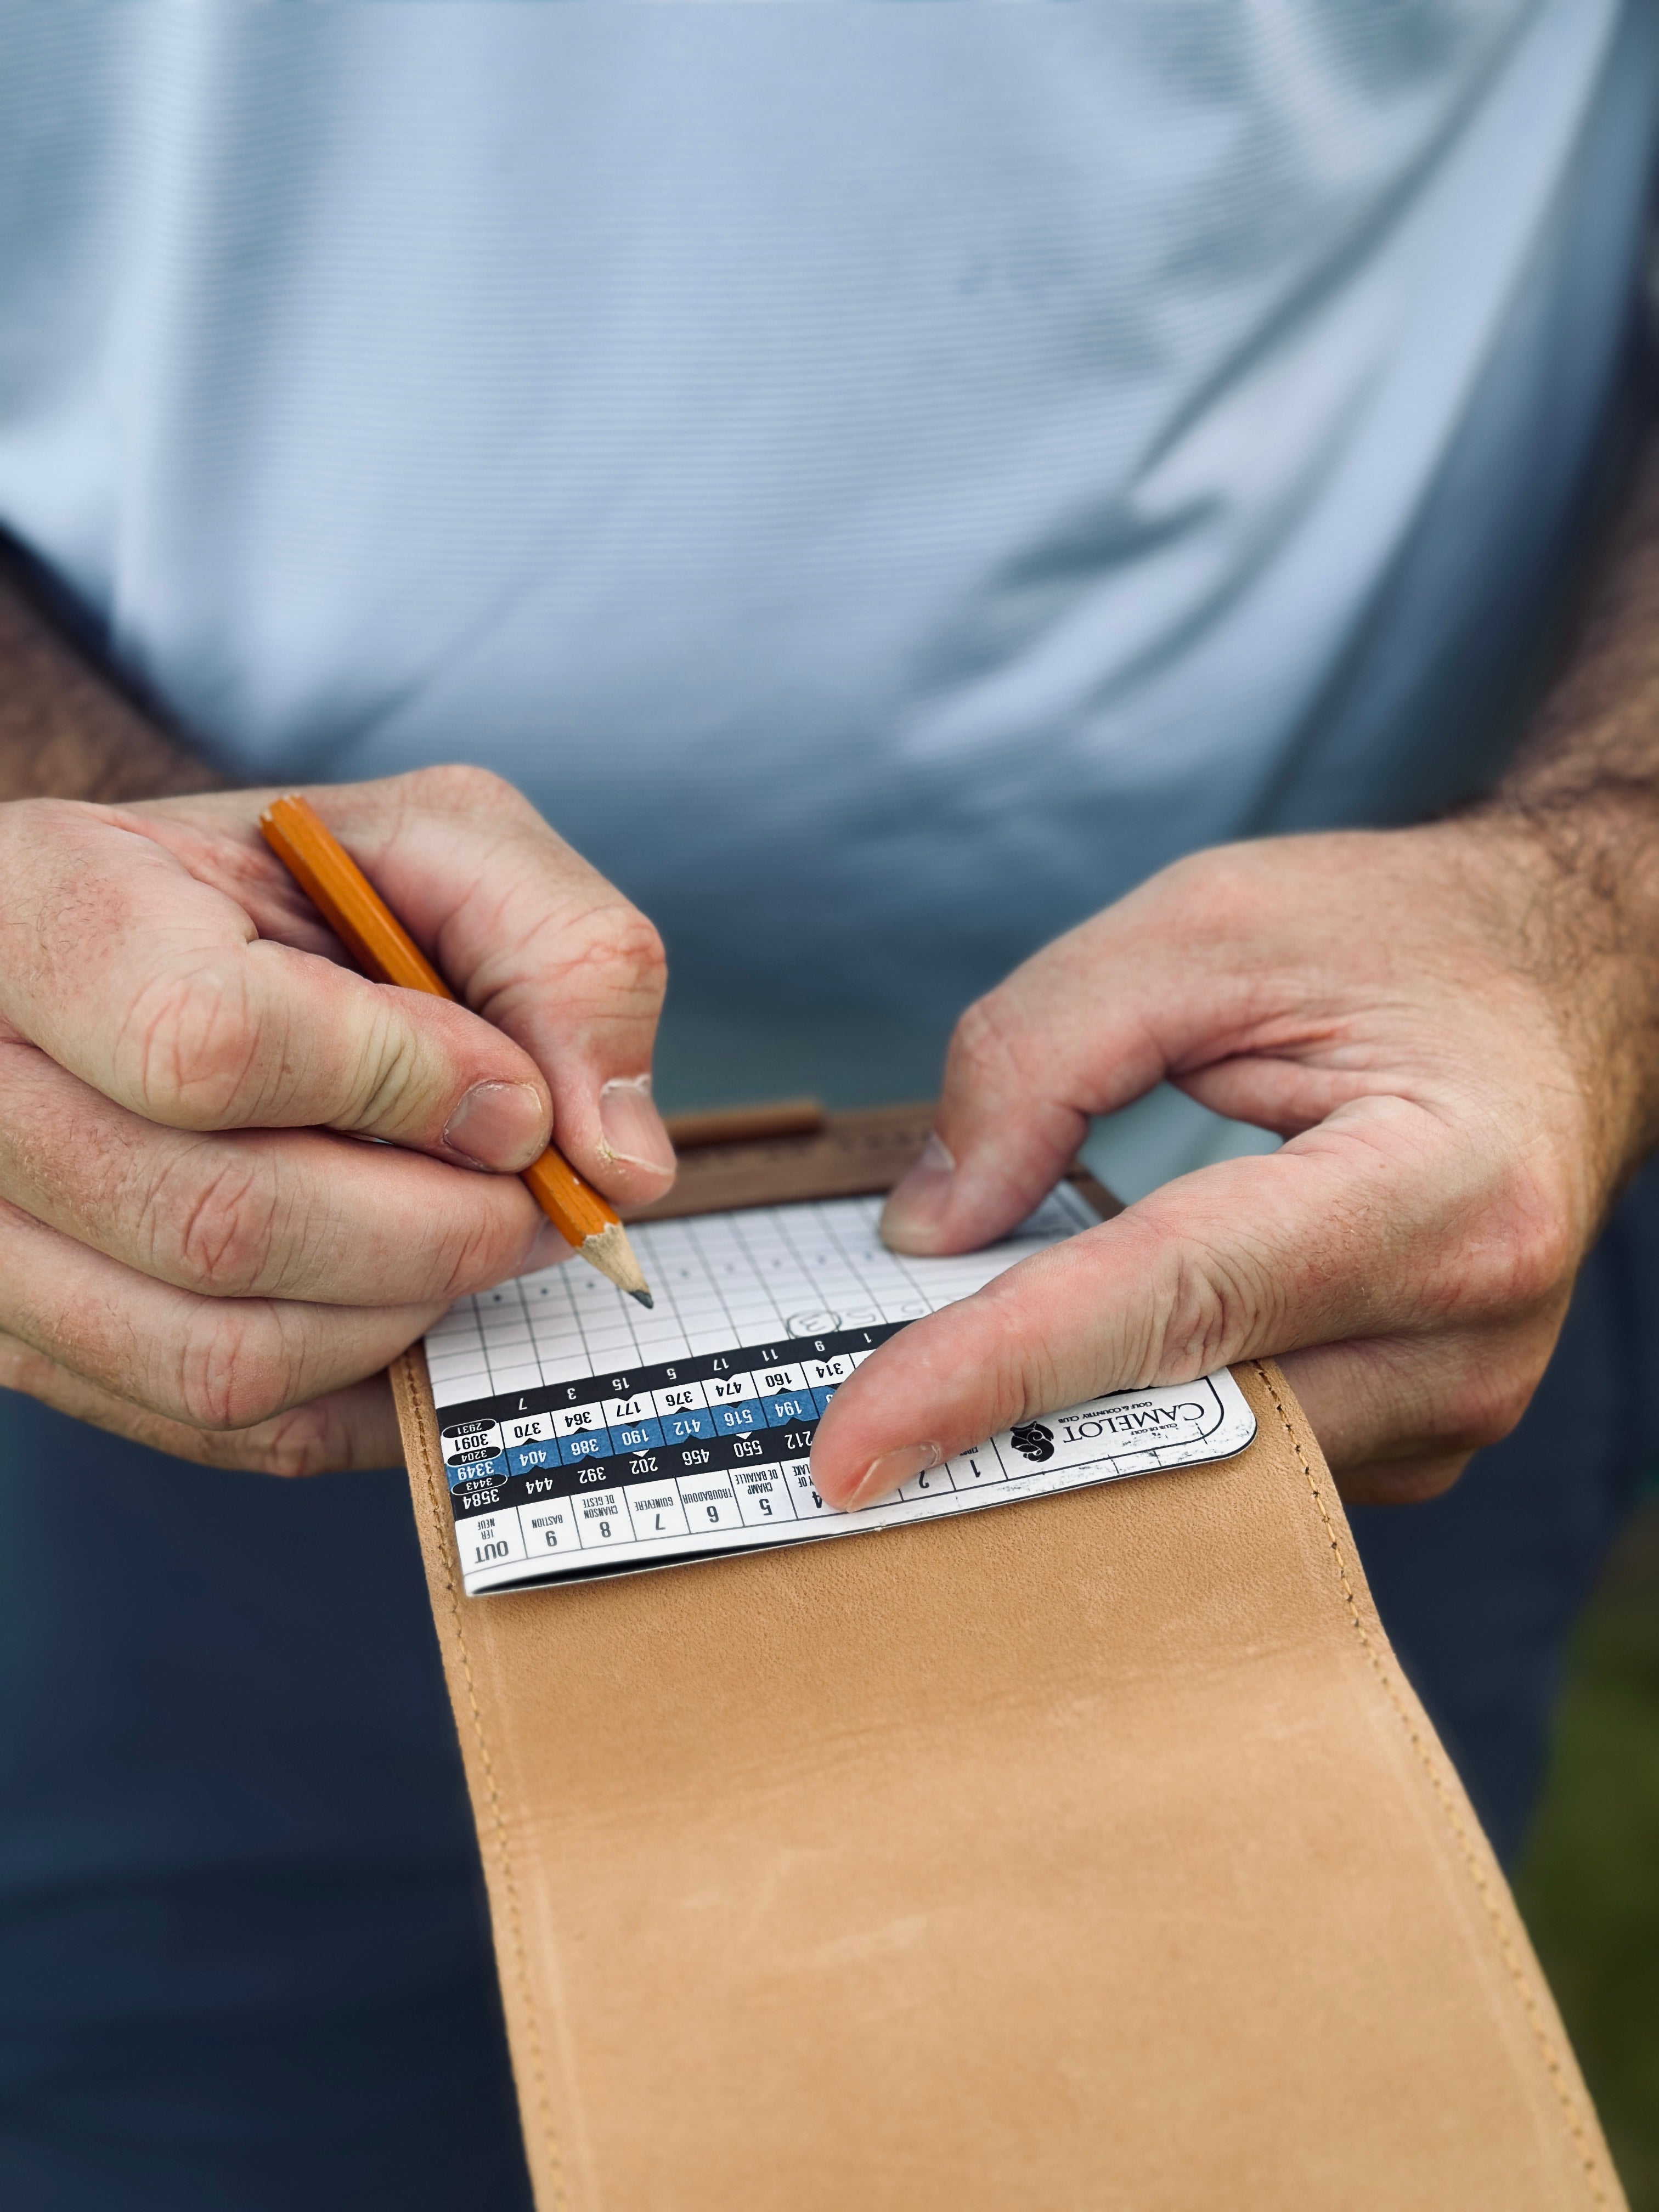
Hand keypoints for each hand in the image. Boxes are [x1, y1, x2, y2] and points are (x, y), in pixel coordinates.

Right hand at [0, 767, 673, 1470]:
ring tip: (472, 1242)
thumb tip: (621, 1163)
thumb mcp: (443, 845)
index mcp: (41, 907)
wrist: (157, 939)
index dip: (403, 1088)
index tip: (509, 1096)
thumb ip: (563, 959)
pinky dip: (359, 1390)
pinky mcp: (28, 1344)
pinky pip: (216, 1429)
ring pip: (215, 1356)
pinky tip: (413, 1310)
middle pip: (220, 1225)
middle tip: (534, 1201)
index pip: (208, 1045)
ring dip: (403, 1318)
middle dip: (439, 1231)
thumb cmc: (295, 885)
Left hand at [811, 822, 1651, 1509]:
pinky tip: (1097, 1357)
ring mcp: (1454, 1407)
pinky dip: (1145, 1418)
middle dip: (1009, 1422)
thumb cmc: (1399, 942)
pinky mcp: (1422, 1441)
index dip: (998, 1373)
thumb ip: (1041, 1051)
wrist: (1567, 992)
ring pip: (1206, 1467)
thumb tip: (926, 1229)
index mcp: (1439, 1187)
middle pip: (1184, 1415)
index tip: (851, 1448)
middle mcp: (1466, 1333)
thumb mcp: (1208, 927)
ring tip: (970, 1365)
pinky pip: (1244, 1464)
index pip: (1176, 1302)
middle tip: (845, 1414)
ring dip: (1073, 1424)